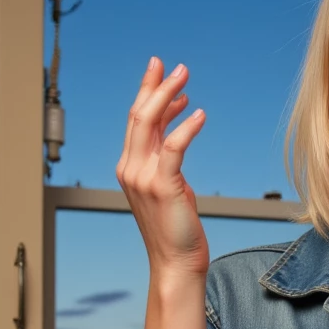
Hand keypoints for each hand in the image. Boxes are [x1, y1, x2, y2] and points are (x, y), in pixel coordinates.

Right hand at [116, 57, 208, 283]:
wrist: (175, 262)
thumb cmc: (176, 229)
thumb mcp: (169, 186)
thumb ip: (166, 160)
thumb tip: (177, 131)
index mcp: (129, 167)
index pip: (137, 121)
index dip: (149, 93)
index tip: (163, 74)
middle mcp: (130, 168)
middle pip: (139, 115)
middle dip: (156, 85)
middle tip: (174, 66)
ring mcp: (143, 177)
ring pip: (150, 123)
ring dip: (168, 96)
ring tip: (185, 78)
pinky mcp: (163, 186)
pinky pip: (173, 147)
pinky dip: (186, 126)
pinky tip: (199, 114)